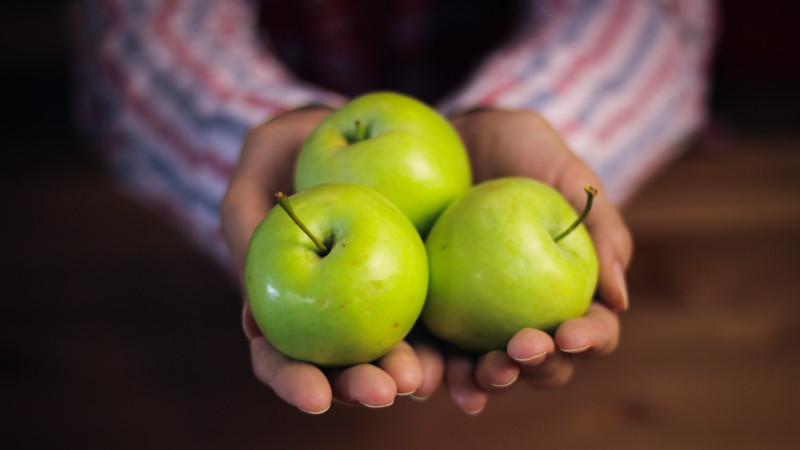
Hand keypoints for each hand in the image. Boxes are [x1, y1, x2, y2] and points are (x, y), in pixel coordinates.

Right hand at [220, 107, 442, 412]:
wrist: (352, 126)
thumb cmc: (291, 148)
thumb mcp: (258, 172)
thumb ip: (243, 231)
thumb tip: (253, 323)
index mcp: (292, 306)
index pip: (285, 360)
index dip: (297, 384)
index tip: (316, 397)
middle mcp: (340, 313)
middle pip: (348, 366)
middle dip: (365, 385)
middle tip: (385, 390)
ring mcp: (388, 299)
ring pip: (401, 351)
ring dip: (415, 373)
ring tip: (427, 377)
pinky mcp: (432, 278)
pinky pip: (449, 315)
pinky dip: (461, 342)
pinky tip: (479, 353)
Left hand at [441, 109, 632, 412]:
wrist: (457, 140)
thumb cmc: (523, 153)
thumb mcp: (567, 175)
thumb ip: (602, 228)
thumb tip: (620, 299)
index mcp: (570, 294)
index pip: (589, 332)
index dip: (587, 340)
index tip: (569, 332)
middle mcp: (526, 317)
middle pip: (541, 364)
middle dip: (536, 367)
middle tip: (521, 348)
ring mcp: (479, 321)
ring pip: (488, 369)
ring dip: (486, 381)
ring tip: (478, 376)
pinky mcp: (434, 314)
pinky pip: (433, 351)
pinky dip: (431, 370)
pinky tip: (423, 379)